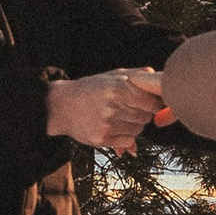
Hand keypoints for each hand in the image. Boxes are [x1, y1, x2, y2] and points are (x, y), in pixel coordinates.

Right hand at [46, 66, 173, 152]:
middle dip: (143, 115)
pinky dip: (126, 137)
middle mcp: (113, 106)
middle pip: (146, 117)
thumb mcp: (111, 75)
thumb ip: (135, 74)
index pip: (152, 102)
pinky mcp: (101, 139)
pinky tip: (114, 128)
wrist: (61, 106)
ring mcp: (107, 124)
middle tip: (130, 109)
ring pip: (138, 130)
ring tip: (119, 117)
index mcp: (118, 88)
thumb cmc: (90, 88)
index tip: (148, 103)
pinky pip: (127, 142)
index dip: (153, 104)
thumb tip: (154, 73)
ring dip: (134, 126)